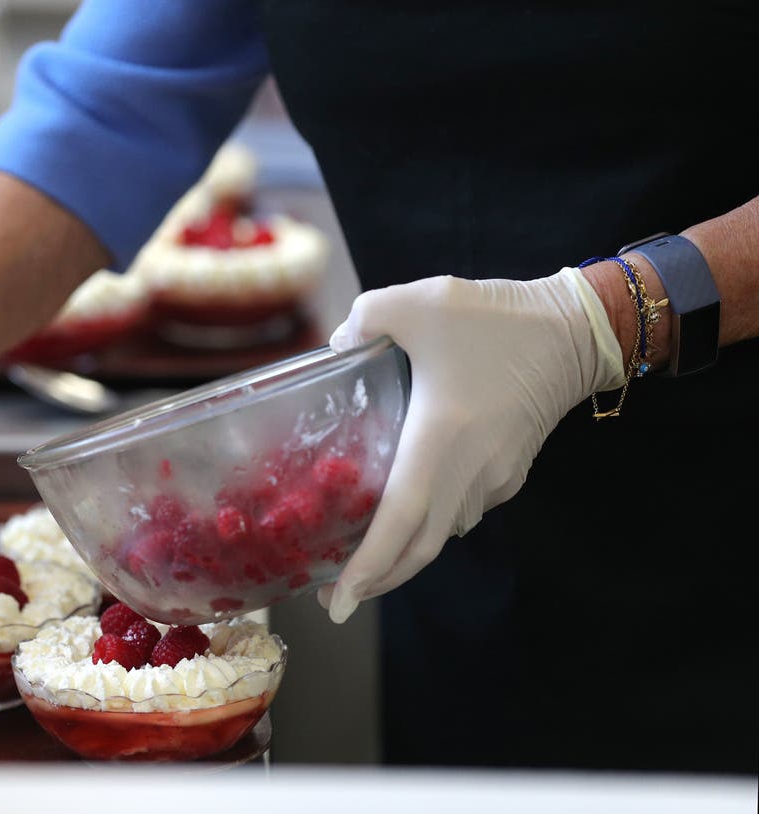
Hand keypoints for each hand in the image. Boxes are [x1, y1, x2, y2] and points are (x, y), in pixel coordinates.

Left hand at [319, 269, 624, 622]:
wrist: (577, 330)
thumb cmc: (497, 318)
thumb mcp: (419, 300)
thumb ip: (364, 319)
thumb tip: (335, 345)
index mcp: (440, 438)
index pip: (401, 521)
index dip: (369, 565)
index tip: (342, 600)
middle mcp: (469, 472)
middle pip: (420, 548)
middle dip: (377, 580)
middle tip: (337, 599)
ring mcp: (494, 479)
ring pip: (442, 533)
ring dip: (403, 555)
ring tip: (361, 560)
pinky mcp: (509, 474)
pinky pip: (461, 511)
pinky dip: (428, 526)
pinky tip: (403, 517)